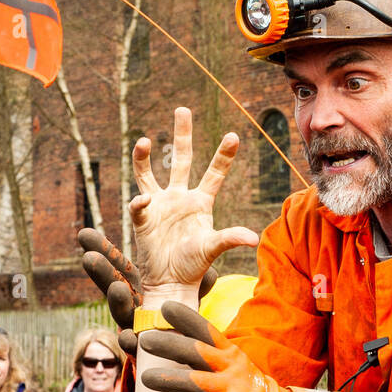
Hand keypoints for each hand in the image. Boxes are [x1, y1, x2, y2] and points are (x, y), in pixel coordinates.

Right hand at [78, 226, 217, 358]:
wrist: (182, 358)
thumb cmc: (181, 320)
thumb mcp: (190, 296)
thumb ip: (199, 284)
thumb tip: (212, 272)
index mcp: (137, 288)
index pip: (117, 266)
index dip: (102, 250)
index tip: (84, 233)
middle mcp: (129, 307)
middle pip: (110, 285)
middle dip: (100, 271)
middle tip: (89, 256)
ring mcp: (132, 328)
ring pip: (120, 314)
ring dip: (117, 301)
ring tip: (117, 289)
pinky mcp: (140, 352)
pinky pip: (134, 346)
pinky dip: (130, 341)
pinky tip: (128, 337)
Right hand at [130, 107, 257, 290]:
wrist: (170, 282)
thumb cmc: (193, 266)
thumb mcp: (212, 249)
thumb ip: (229, 238)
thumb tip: (252, 238)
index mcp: (201, 202)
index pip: (214, 173)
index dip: (223, 155)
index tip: (234, 135)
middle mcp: (180, 197)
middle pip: (181, 159)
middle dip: (182, 134)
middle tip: (183, 109)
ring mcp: (160, 205)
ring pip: (149, 172)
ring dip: (143, 156)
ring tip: (142, 141)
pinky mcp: (143, 217)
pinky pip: (138, 203)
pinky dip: (140, 202)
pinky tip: (143, 203)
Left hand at [139, 302, 295, 391]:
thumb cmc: (244, 388)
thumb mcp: (232, 363)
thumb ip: (207, 353)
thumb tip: (171, 341)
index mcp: (229, 352)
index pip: (206, 330)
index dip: (185, 317)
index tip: (164, 308)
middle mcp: (230, 367)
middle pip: (196, 351)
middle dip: (169, 344)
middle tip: (145, 340)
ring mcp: (231, 390)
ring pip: (196, 381)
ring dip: (169, 379)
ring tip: (145, 378)